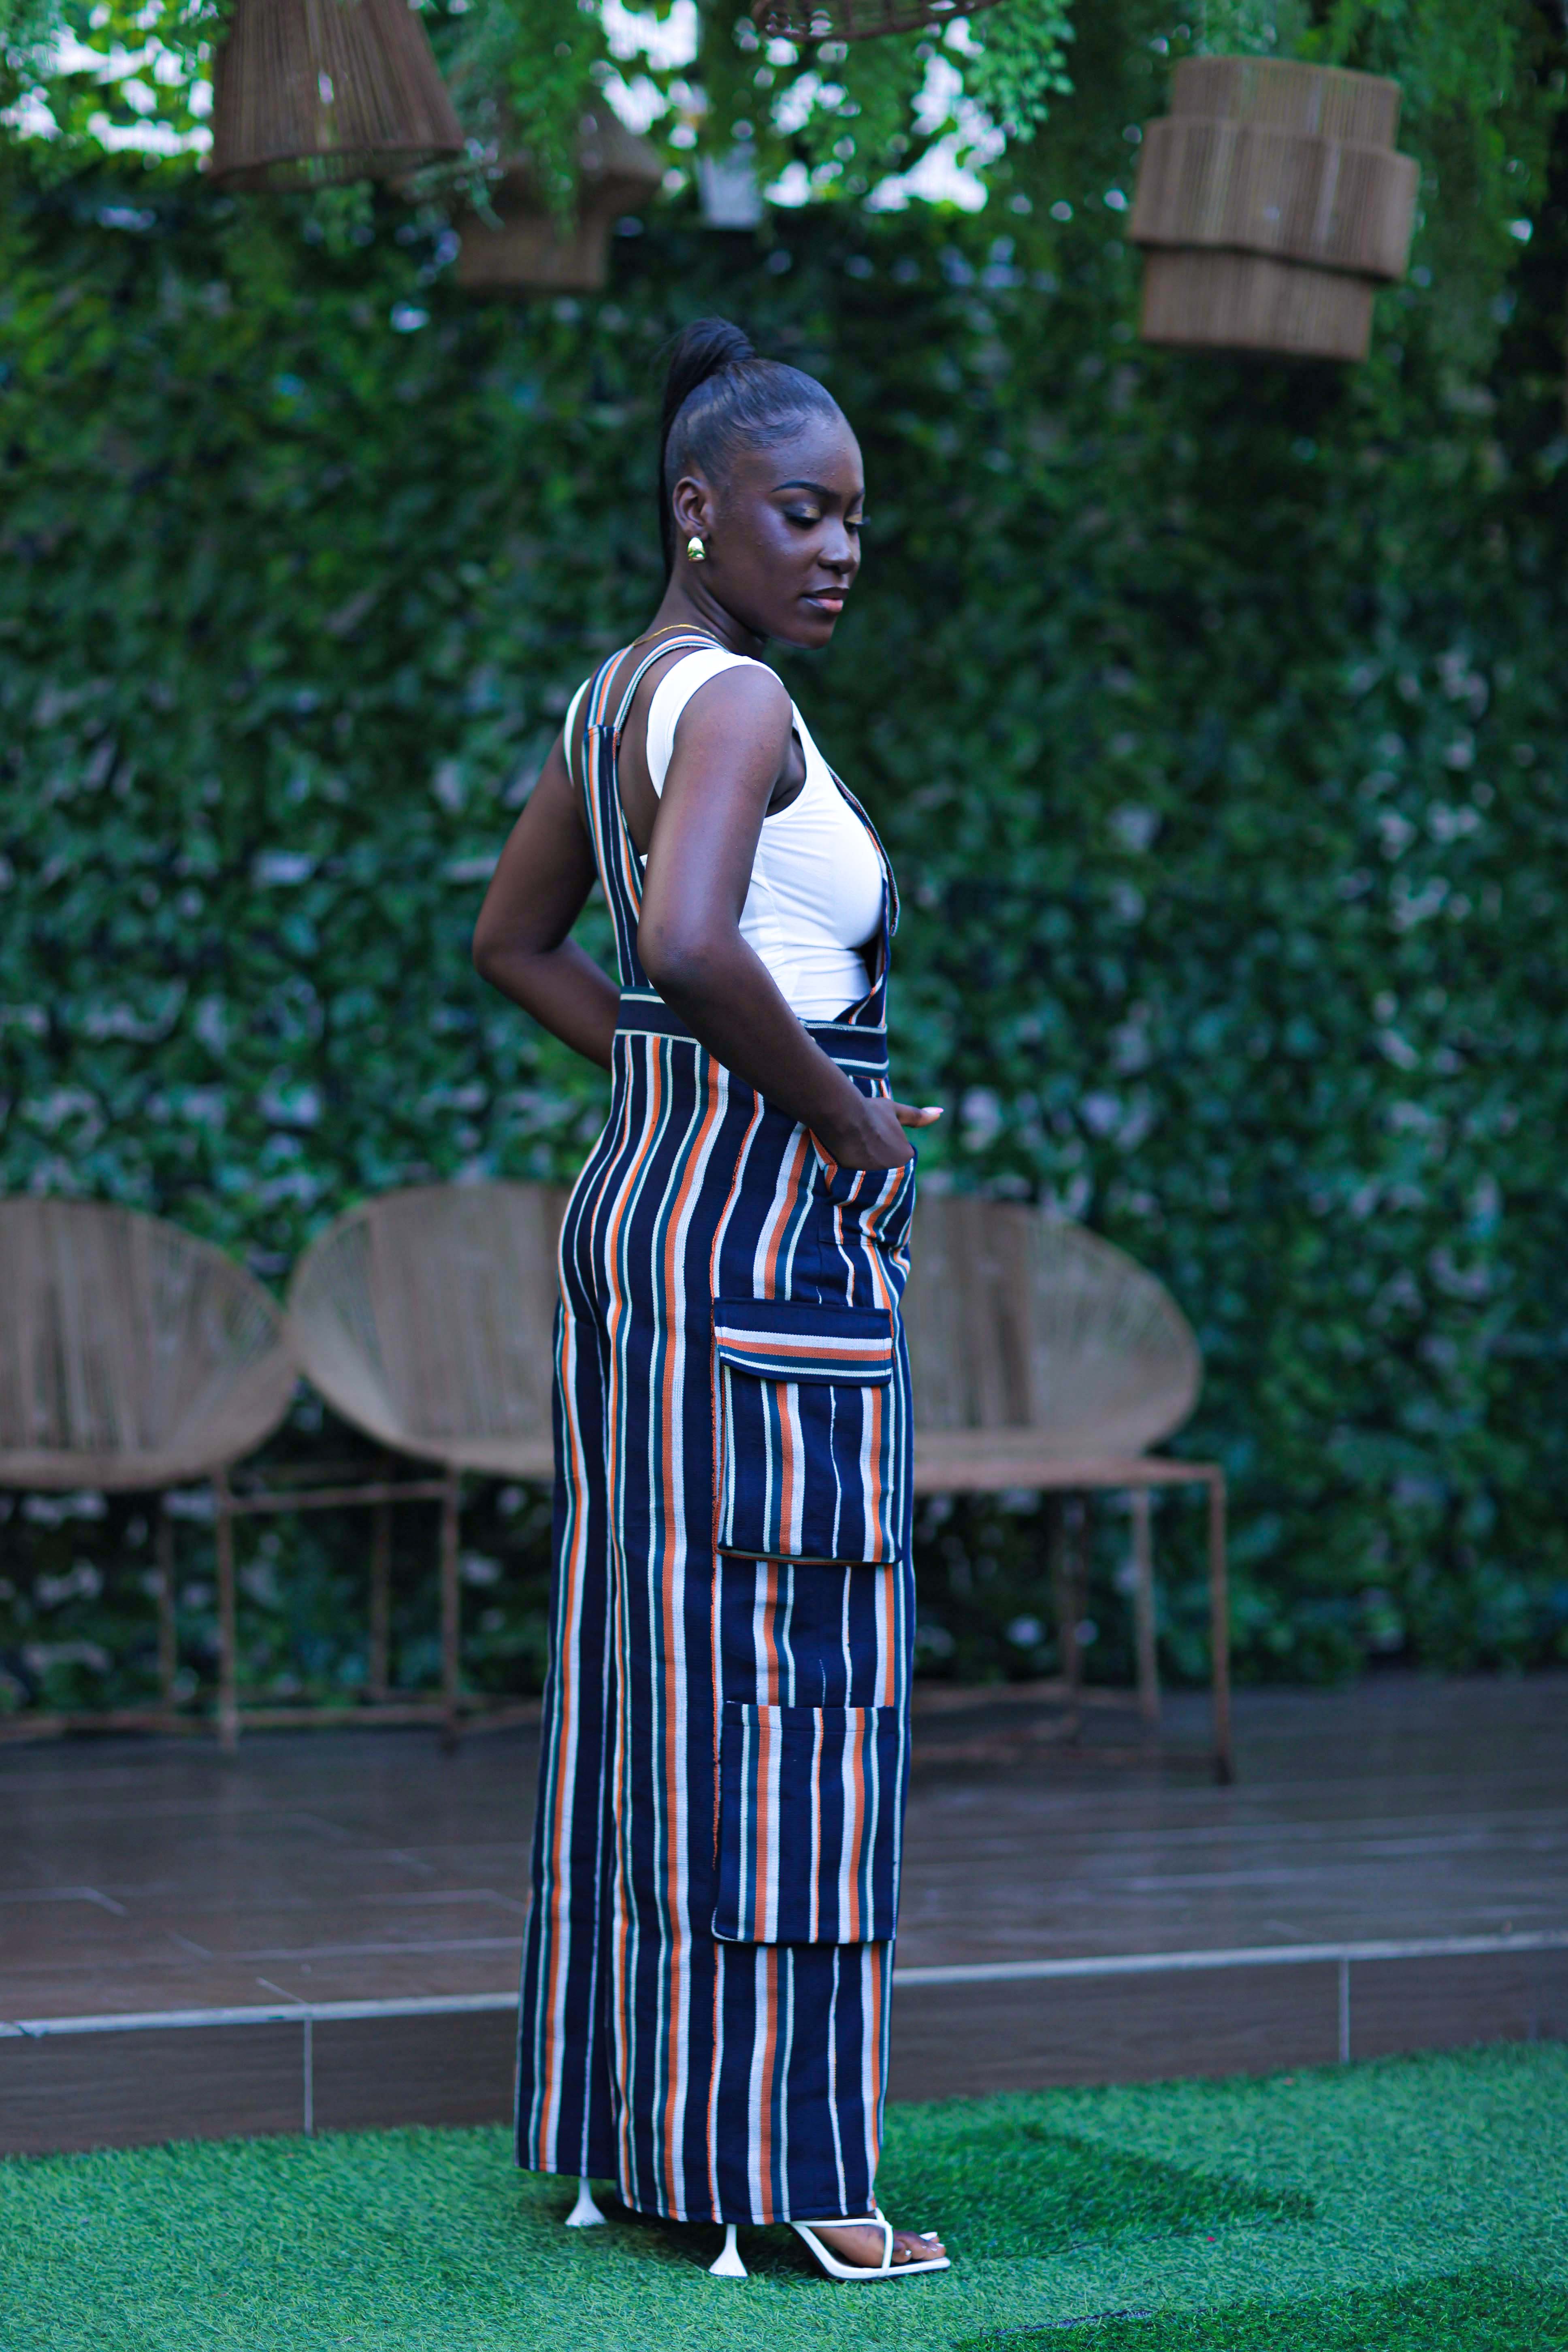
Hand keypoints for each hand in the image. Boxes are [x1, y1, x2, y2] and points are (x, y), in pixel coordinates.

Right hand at [819, 1097, 941, 1171]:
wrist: (844, 1116)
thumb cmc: (870, 1111)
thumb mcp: (896, 1111)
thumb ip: (918, 1116)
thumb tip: (940, 1112)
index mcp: (906, 1155)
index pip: (897, 1155)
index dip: (884, 1144)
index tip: (875, 1135)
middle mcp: (895, 1170)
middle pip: (886, 1166)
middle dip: (876, 1157)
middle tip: (864, 1142)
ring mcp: (876, 1178)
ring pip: (873, 1174)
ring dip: (865, 1166)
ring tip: (856, 1149)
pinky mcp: (858, 1183)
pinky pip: (859, 1181)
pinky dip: (855, 1173)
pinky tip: (849, 1158)